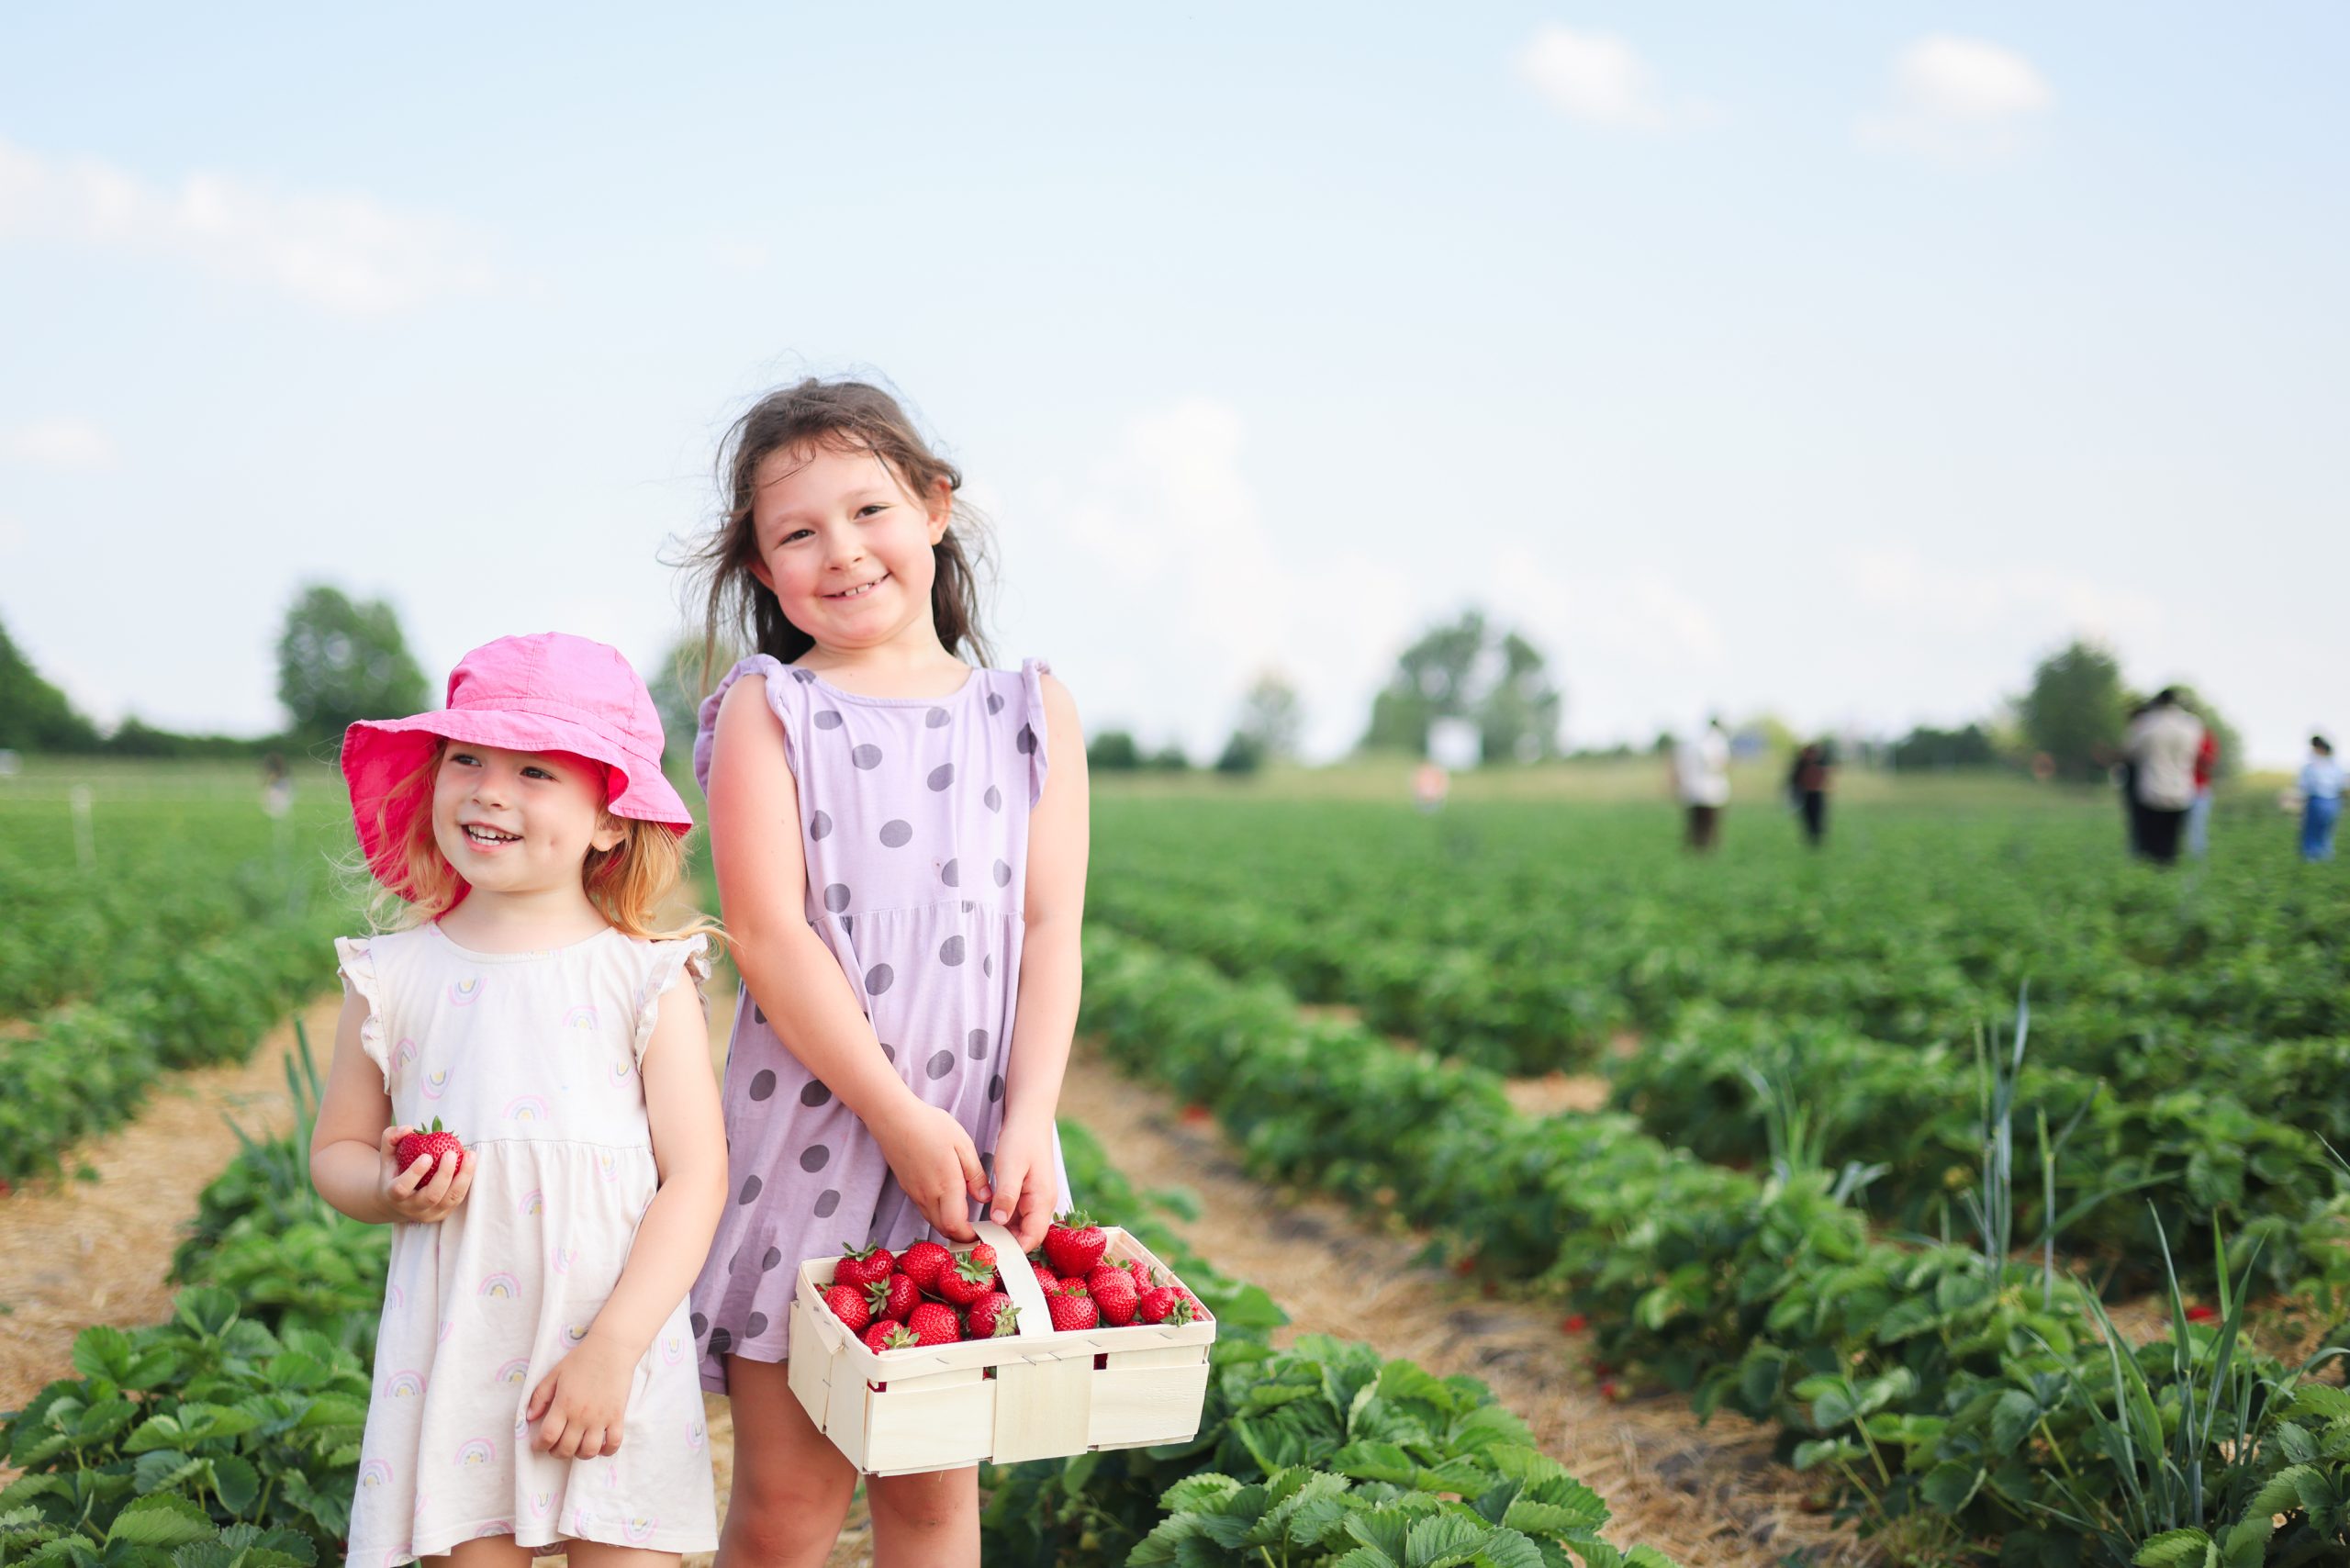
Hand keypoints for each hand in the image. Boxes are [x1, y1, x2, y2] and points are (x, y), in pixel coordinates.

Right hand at [376, 1126, 472, 1221]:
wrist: (397, 1202)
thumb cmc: (394, 1171)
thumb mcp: (387, 1155)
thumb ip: (392, 1137)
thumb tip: (408, 1128)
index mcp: (393, 1195)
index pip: (402, 1188)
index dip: (415, 1173)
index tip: (427, 1155)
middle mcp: (411, 1208)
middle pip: (431, 1196)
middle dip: (444, 1174)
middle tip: (451, 1153)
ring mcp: (429, 1214)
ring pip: (450, 1199)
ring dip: (463, 1177)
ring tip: (470, 1155)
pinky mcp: (444, 1213)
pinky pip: (459, 1197)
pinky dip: (467, 1179)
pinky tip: (471, 1161)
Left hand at [526, 1333, 635, 1458]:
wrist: (612, 1349)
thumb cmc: (582, 1359)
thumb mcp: (555, 1374)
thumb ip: (539, 1396)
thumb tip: (530, 1417)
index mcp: (564, 1404)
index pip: (547, 1437)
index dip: (539, 1446)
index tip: (538, 1444)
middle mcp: (581, 1415)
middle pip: (565, 1449)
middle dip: (556, 1452)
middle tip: (555, 1446)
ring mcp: (601, 1418)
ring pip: (588, 1451)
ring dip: (579, 1454)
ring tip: (576, 1446)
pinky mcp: (617, 1416)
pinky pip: (613, 1444)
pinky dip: (606, 1451)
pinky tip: (599, 1445)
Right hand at [870, 1097, 986, 1242]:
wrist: (894, 1119)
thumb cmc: (930, 1126)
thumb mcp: (963, 1144)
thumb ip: (975, 1175)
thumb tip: (985, 1198)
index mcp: (946, 1185)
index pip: (956, 1226)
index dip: (969, 1236)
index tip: (981, 1234)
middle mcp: (928, 1195)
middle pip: (943, 1228)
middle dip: (960, 1234)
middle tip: (975, 1229)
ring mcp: (914, 1193)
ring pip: (932, 1220)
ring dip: (948, 1224)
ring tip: (963, 1217)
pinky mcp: (906, 1187)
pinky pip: (924, 1209)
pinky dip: (937, 1213)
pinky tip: (946, 1200)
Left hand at [987, 1112, 1060, 1252]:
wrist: (1029, 1119)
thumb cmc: (1021, 1140)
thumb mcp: (1010, 1167)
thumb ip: (1006, 1196)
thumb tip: (998, 1222)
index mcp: (1043, 1200)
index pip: (1032, 1238)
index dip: (1014, 1251)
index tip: (990, 1256)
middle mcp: (1044, 1204)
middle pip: (1028, 1236)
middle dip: (1007, 1247)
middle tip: (980, 1253)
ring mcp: (1037, 1200)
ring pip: (1022, 1228)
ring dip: (1004, 1236)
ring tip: (980, 1243)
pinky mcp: (1029, 1195)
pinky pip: (1018, 1217)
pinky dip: (1004, 1224)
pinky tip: (986, 1226)